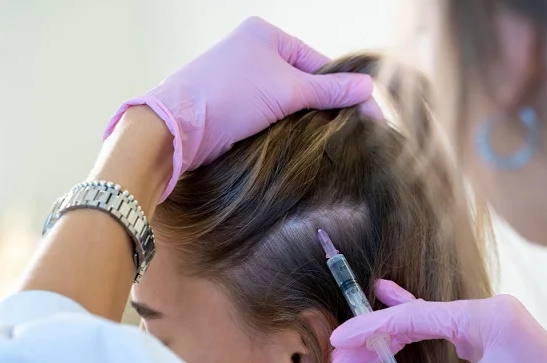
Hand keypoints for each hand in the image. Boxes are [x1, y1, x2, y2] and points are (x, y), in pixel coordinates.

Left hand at [104, 17, 374, 201]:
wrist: (176, 128)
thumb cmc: (229, 96)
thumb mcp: (287, 90)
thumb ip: (329, 91)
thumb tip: (370, 88)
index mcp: (266, 35)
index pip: (318, 62)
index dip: (342, 89)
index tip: (368, 115)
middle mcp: (253, 53)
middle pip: (304, 82)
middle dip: (325, 106)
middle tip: (352, 132)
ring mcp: (241, 81)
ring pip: (288, 102)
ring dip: (306, 121)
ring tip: (329, 141)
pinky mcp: (233, 107)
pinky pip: (270, 115)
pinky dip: (286, 128)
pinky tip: (301, 144)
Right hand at [329, 280, 546, 362]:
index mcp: (484, 315)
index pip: (414, 317)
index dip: (372, 329)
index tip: (339, 340)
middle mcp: (487, 311)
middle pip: (417, 320)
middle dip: (378, 341)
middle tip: (341, 360)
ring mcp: (492, 323)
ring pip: (430, 324)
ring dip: (394, 339)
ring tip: (355, 340)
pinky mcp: (495, 338)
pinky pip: (447, 329)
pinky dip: (419, 329)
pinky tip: (397, 307)